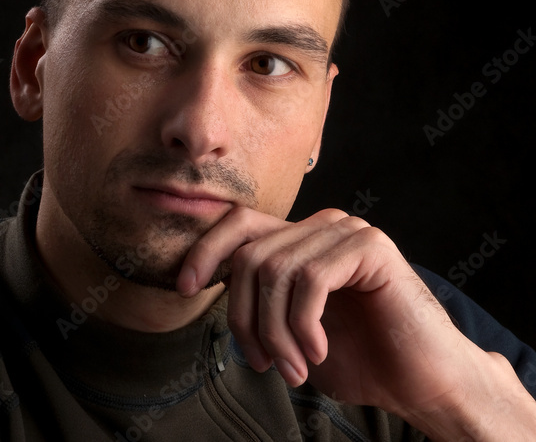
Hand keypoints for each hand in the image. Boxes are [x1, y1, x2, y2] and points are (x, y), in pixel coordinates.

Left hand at [174, 207, 505, 420]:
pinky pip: (310, 278)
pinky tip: (317, 353)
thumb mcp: (288, 329)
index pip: (238, 224)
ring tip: (292, 369)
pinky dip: (303, 324)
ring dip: (275, 331)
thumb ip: (255, 300)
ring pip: (275, 269)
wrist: (423, 384)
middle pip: (250, 255)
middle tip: (262, 364)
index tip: (184, 288)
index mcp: (300, 241)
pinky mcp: (370, 247)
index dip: (205, 250)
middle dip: (245, 318)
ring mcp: (347, 232)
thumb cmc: (358, 359)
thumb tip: (201, 282)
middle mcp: (321, 227)